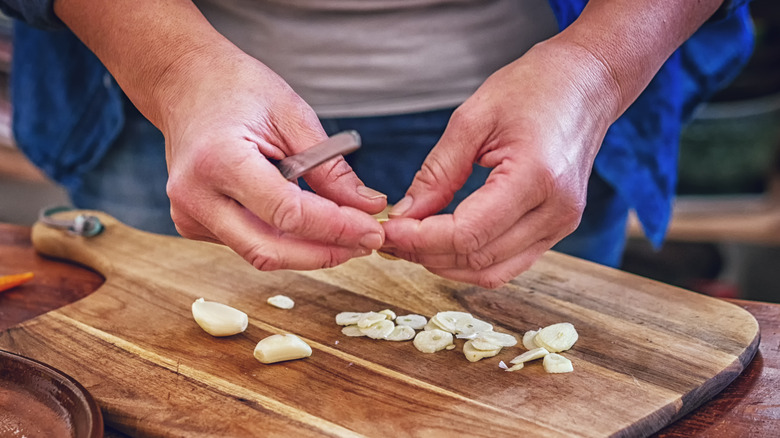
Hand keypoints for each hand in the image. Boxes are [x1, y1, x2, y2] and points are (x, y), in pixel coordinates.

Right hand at [161, 50, 386, 269]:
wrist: (184, 84)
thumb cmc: (235, 89)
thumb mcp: (292, 116)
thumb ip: (330, 168)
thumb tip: (368, 207)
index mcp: (218, 160)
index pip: (287, 214)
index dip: (336, 228)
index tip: (372, 229)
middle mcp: (196, 196)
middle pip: (269, 250)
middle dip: (324, 253)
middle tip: (365, 242)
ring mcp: (189, 214)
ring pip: (260, 253)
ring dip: (308, 250)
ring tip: (347, 233)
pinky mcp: (193, 224)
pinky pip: (248, 243)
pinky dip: (284, 240)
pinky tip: (309, 224)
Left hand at [381, 39, 620, 287]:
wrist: (585, 83)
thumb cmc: (535, 87)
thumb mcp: (473, 118)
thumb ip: (437, 173)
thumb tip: (406, 215)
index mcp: (536, 176)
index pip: (468, 234)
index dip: (421, 240)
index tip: (389, 230)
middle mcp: (556, 210)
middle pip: (478, 259)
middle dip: (426, 254)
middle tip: (391, 237)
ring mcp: (561, 224)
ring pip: (492, 271)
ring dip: (446, 264)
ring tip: (412, 242)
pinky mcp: (558, 228)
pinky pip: (508, 263)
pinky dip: (471, 261)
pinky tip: (444, 243)